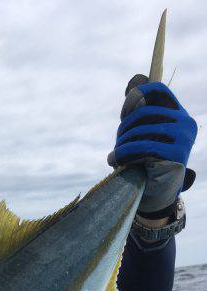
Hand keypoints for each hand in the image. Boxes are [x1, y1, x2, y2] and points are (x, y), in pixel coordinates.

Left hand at [108, 74, 197, 215]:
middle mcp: (185, 122)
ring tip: (114, 156)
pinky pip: (144, 146)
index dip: (138, 95)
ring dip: (122, 142)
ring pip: (142, 129)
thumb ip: (140, 118)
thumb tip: (131, 87)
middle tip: (116, 143)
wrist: (158, 194)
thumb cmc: (147, 163)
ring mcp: (183, 137)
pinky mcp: (177, 153)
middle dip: (124, 127)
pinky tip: (116, 160)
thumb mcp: (144, 138)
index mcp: (179, 115)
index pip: (160, 90)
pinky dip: (125, 152)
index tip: (123, 113)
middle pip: (145, 112)